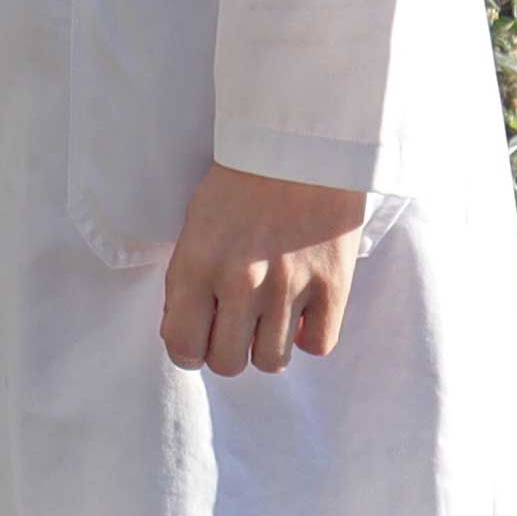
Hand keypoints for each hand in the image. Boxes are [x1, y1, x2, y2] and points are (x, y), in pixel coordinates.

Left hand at [160, 164, 372, 374]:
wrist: (299, 152)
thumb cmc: (238, 186)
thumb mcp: (194, 229)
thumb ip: (188, 282)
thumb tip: (186, 335)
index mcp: (197, 266)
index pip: (183, 345)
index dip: (186, 351)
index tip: (196, 341)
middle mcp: (241, 283)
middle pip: (228, 363)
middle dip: (225, 351)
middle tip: (232, 328)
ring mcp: (290, 288)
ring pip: (272, 361)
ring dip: (266, 346)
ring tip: (268, 318)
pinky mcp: (334, 288)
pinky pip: (319, 346)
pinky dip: (308, 337)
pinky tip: (302, 312)